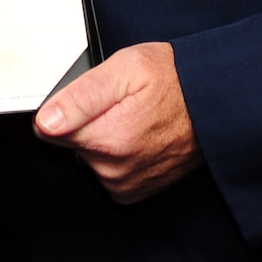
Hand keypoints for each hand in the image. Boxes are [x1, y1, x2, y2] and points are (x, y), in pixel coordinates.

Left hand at [33, 42, 201, 202]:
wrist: (215, 104)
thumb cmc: (174, 81)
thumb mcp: (125, 69)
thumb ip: (81, 97)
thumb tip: (45, 121)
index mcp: (106, 139)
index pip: (47, 129)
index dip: (65, 107)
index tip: (89, 97)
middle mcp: (113, 170)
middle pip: (69, 144)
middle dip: (87, 122)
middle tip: (120, 103)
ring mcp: (125, 185)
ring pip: (88, 158)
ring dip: (104, 139)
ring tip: (134, 117)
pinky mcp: (134, 192)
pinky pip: (106, 173)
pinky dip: (117, 157)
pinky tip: (138, 137)